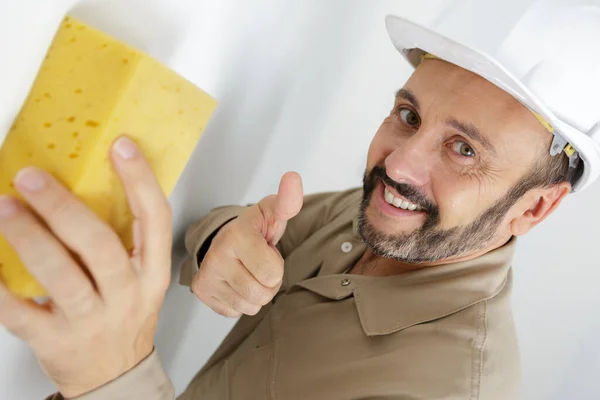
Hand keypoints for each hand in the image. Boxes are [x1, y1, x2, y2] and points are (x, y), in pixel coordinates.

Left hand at [0, 136, 171, 397]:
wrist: (114, 376)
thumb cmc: (125, 318)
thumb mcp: (140, 278)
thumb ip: (122, 239)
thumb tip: (82, 183)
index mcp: (151, 272)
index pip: (155, 220)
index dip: (141, 181)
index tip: (120, 146)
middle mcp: (127, 294)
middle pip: (100, 247)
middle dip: (64, 209)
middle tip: (32, 177)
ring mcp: (92, 320)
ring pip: (61, 276)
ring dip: (30, 237)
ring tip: (4, 208)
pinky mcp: (55, 340)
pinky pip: (19, 312)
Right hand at [192, 172, 302, 316]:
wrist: (225, 238)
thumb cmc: (254, 228)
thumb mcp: (273, 212)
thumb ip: (288, 200)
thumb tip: (294, 177)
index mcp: (236, 237)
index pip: (272, 274)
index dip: (276, 265)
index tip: (266, 251)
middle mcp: (216, 257)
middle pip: (262, 294)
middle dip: (268, 283)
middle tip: (259, 264)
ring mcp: (207, 276)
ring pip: (250, 306)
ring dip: (256, 293)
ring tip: (248, 271)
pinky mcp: (202, 292)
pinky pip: (235, 311)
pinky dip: (241, 300)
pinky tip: (236, 281)